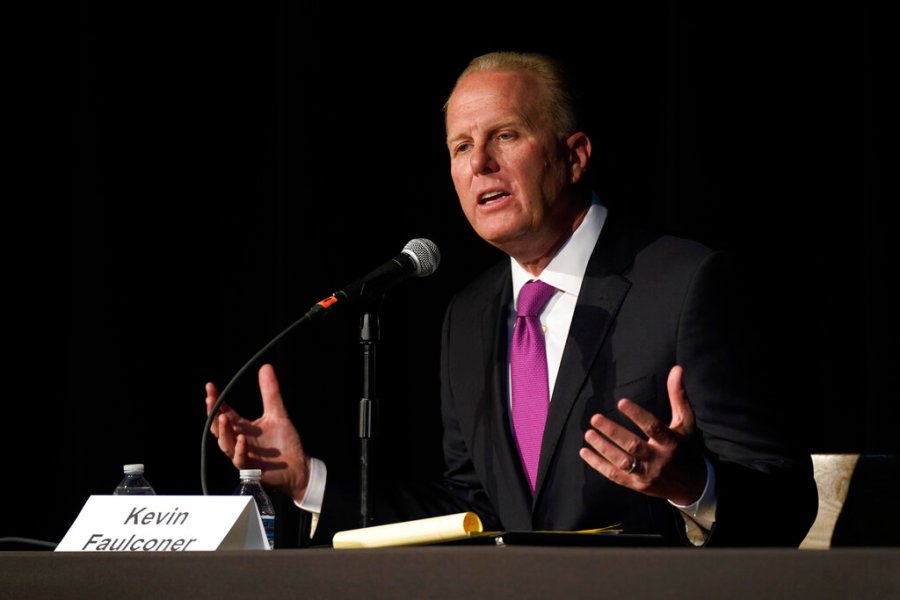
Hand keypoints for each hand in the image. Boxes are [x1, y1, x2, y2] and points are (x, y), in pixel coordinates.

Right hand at [206, 363, 310, 503]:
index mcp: (242, 428)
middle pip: (219, 428)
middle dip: (213, 414)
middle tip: (211, 399)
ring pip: (225, 444)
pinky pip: (241, 459)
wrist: (299, 466)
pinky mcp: (252, 468)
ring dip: (224, 431)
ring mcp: (244, 454)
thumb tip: (266, 367)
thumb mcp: (277, 413)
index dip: (216, 400)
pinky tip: (242, 439)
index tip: (210, 387)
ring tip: (223, 417)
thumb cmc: (285, 443)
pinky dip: (240, 449)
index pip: (224, 412)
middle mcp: (239, 440)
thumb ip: (270, 392)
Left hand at [578, 365, 705, 505]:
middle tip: (595, 418)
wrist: (693, 486)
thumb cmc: (687, 448)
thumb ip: (678, 396)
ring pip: (622, 462)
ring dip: (603, 448)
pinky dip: (598, 465)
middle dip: (613, 432)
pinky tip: (585, 452)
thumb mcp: (686, 422)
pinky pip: (615, 476)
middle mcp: (659, 460)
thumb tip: (676, 369)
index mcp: (671, 442)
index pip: (653, 427)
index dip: (637, 415)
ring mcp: (647, 474)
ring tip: (588, 433)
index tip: (621, 402)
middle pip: (633, 446)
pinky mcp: (637, 485)